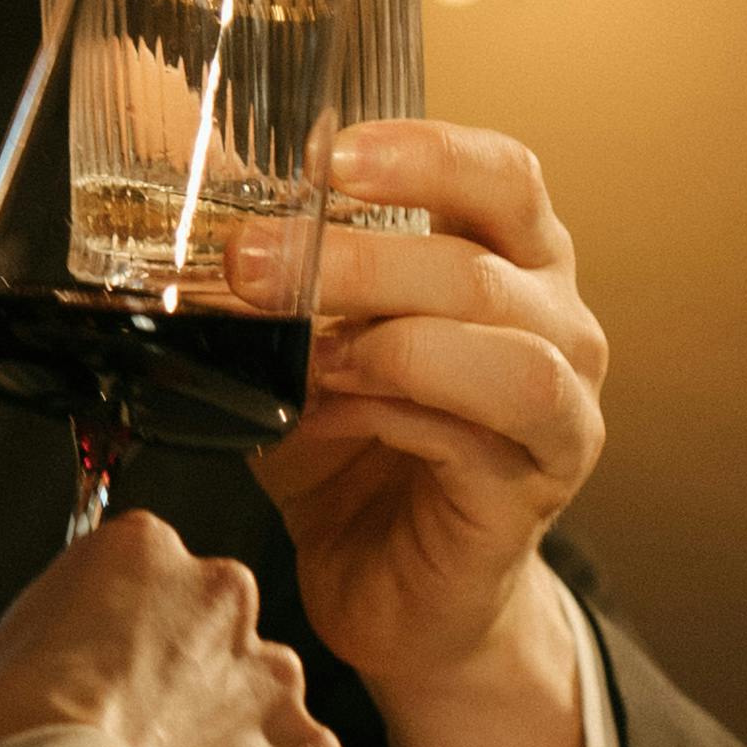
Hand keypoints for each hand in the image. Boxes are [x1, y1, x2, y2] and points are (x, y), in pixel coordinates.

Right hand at [0, 513, 345, 746]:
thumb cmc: (10, 740)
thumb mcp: (1, 652)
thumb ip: (65, 635)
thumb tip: (76, 663)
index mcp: (144, 552)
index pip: (151, 578)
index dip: (127, 637)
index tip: (108, 677)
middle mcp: (224, 595)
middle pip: (216, 635)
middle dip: (189, 684)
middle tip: (141, 741)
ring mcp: (276, 677)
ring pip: (261, 705)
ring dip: (228, 744)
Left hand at [232, 120, 607, 704]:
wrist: (391, 592)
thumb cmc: (352, 456)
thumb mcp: (300, 346)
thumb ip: (273, 274)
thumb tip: (184, 181)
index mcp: (510, 263)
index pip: (501, 176)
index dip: (424, 154)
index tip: (330, 155)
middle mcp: (556, 324)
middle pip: (479, 263)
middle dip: (356, 259)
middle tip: (251, 262)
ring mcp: (562, 407)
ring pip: (505, 347)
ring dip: (390, 338)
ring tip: (309, 354)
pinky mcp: (537, 486)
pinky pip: (483, 430)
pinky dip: (399, 412)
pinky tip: (333, 412)